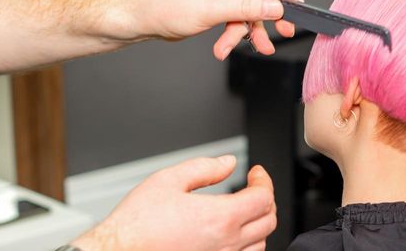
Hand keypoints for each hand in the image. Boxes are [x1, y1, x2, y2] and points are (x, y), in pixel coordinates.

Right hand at [70, 156, 276, 250]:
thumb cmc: (137, 223)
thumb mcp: (168, 180)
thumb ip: (204, 168)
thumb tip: (228, 163)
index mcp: (219, 218)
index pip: (263, 198)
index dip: (263, 180)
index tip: (255, 173)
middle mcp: (226, 244)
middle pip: (268, 220)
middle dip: (265, 199)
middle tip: (252, 187)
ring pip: (260, 244)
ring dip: (258, 224)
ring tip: (244, 210)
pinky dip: (247, 245)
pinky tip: (232, 235)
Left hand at [127, 0, 302, 59]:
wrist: (138, 19)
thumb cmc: (161, 6)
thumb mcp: (208, 9)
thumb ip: (245, 8)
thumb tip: (275, 7)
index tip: (296, 4)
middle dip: (268, 15)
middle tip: (284, 30)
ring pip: (248, 8)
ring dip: (248, 30)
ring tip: (256, 47)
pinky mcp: (216, 1)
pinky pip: (236, 16)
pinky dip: (234, 33)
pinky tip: (225, 47)